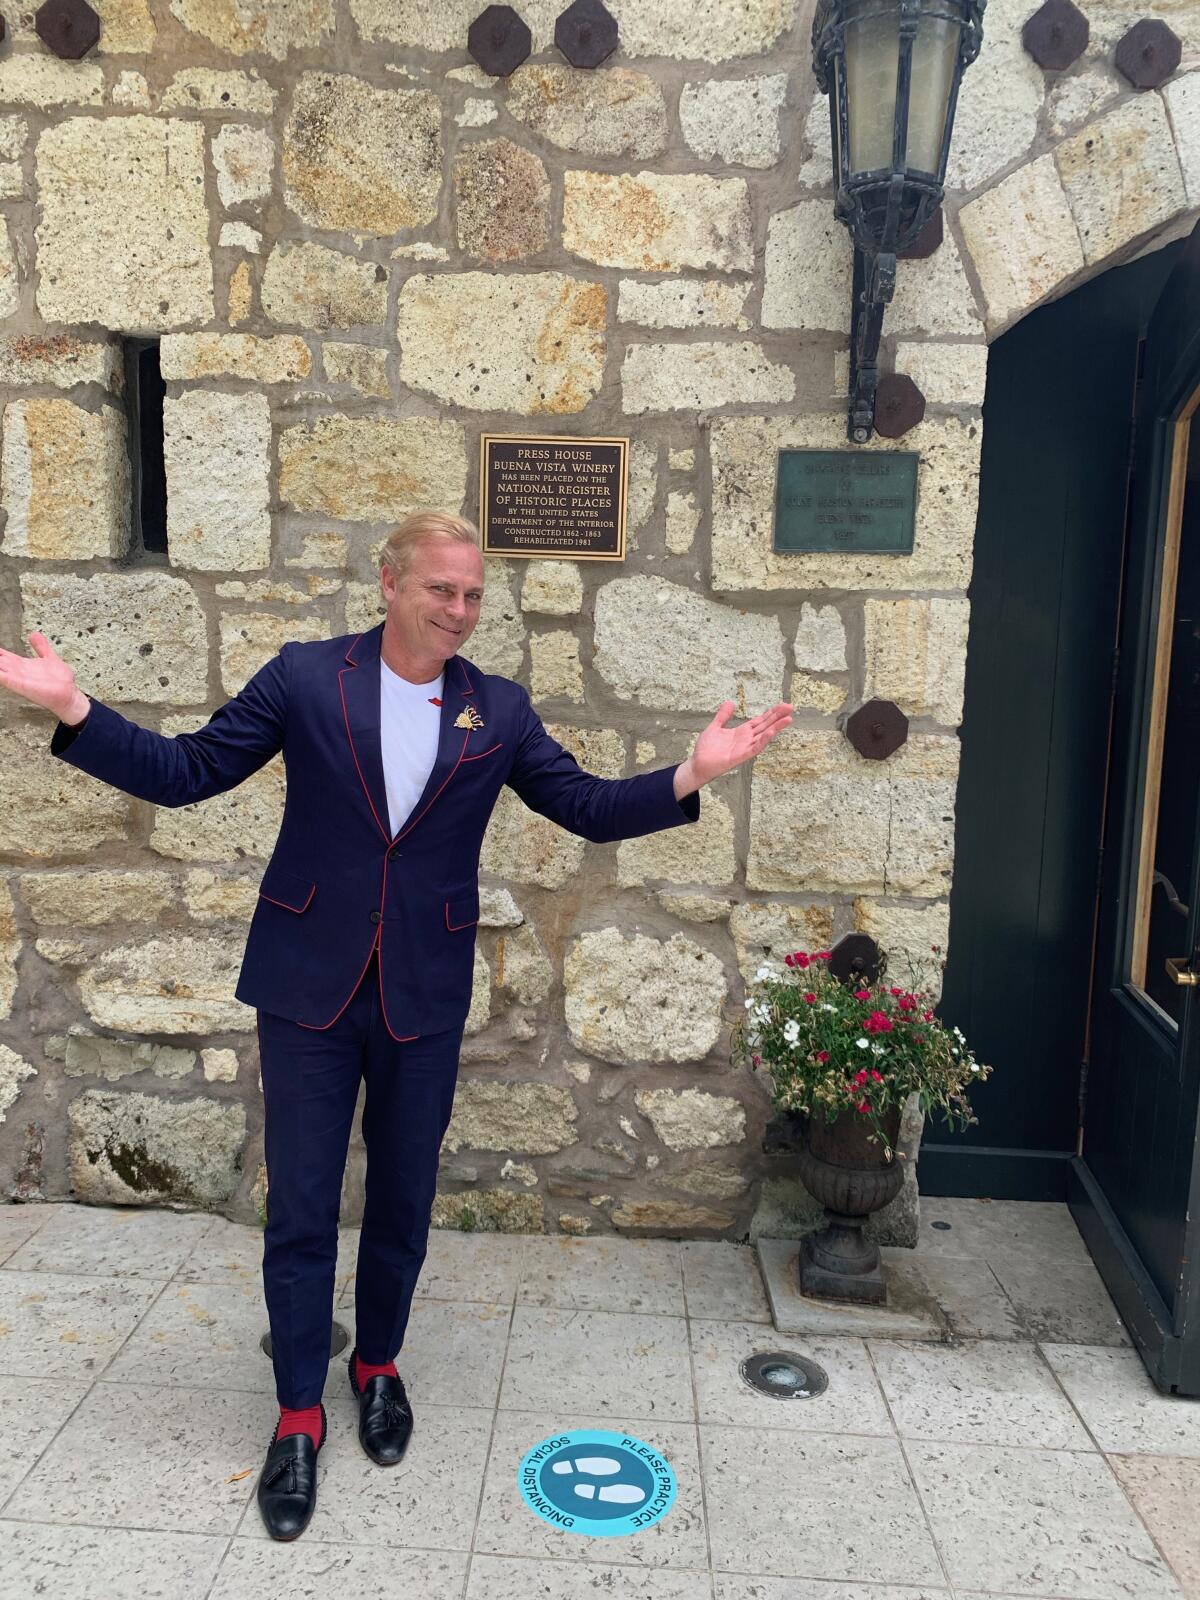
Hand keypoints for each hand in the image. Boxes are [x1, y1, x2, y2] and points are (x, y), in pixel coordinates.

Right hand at [0, 632, 87, 722]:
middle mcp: (17, 671)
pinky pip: (4, 679)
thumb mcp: (49, 657)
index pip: (2, 655)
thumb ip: (40, 646)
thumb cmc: (60, 680)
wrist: (69, 694)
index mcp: (22, 664)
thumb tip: (34, 633)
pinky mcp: (21, 685)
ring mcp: (18, 678)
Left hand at [675, 700, 793, 796]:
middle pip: (765, 726)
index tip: (782, 705)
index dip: (771, 713)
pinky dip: (763, 740)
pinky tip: (771, 732)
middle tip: (790, 707)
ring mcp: (745, 748)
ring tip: (788, 718)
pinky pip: (754, 748)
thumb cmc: (706, 749)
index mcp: (742, 732)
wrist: (698, 764)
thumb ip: (723, 716)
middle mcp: (746, 740)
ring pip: (764, 736)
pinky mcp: (741, 756)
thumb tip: (730, 702)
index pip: (760, 720)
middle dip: (778, 717)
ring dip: (776, 728)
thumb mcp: (715, 727)